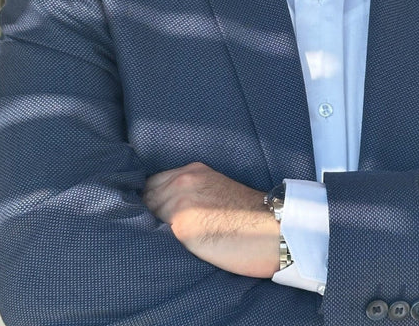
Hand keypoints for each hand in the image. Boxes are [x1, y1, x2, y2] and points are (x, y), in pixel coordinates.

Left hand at [142, 162, 278, 277]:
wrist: (273, 230)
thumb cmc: (249, 217)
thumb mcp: (216, 191)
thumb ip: (190, 193)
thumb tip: (164, 212)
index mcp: (193, 170)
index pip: (153, 182)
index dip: (151, 200)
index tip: (154, 215)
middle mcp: (183, 180)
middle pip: (145, 196)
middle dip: (147, 212)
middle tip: (156, 231)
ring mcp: (180, 201)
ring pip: (148, 215)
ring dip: (151, 226)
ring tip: (162, 241)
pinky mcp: (181, 225)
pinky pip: (156, 232)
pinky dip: (156, 239)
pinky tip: (166, 248)